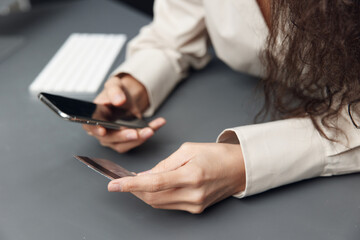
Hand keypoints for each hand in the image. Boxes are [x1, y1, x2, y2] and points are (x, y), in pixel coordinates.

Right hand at [83, 74, 165, 152]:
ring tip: (150, 130)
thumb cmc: (116, 93)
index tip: (103, 131)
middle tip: (135, 133)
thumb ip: (115, 91)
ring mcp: (114, 139)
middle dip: (123, 137)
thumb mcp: (114, 85)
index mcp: (93, 117)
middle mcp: (101, 131)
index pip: (90, 126)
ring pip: (124, 144)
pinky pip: (137, 141)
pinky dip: (148, 133)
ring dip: (139, 139)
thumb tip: (118, 99)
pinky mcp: (127, 141)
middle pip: (109, 139)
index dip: (95, 129)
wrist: (127, 99)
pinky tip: (158, 124)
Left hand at [108, 142, 245, 213]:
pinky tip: (154, 187)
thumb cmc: (217, 154)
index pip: (154, 184)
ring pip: (159, 203)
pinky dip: (157, 196)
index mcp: (192, 176)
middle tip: (122, 180)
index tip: (114, 185)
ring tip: (136, 182)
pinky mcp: (196, 209)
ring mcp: (195, 205)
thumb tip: (146, 175)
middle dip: (134, 189)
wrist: (240, 168)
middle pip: (153, 197)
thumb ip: (165, 164)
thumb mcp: (189, 150)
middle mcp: (193, 195)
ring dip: (144, 193)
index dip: (130, 185)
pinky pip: (169, 205)